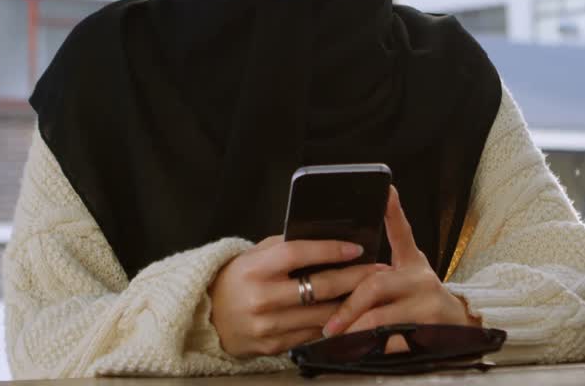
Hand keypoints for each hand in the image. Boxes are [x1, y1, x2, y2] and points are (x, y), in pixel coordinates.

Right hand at [209, 236, 390, 357]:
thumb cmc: (238, 279)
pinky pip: (311, 334)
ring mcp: (267, 326)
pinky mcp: (272, 347)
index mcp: (254, 269)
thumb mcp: (254, 256)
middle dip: (354, 278)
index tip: (357, 248)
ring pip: (321, 315)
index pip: (298, 254)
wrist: (207, 318)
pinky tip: (349, 314)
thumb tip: (327, 237)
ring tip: (370, 292)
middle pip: (318, 288)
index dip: (330, 250)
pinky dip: (332, 323)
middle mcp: (260, 298)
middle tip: (378, 270)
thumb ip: (285, 247)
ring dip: (350, 304)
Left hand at [323, 186, 480, 338]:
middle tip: (329, 323)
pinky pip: (392, 340)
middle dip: (348, 306)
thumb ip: (388, 253)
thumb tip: (371, 218)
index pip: (402, 232)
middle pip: (377, 285)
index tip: (386, 191)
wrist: (458, 325)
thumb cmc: (422, 296)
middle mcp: (421, 279)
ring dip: (354, 329)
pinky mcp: (430, 330)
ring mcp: (427, 304)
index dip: (394, 211)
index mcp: (412, 262)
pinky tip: (357, 350)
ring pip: (381, 317)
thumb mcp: (410, 268)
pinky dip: (372, 347)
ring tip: (335, 337)